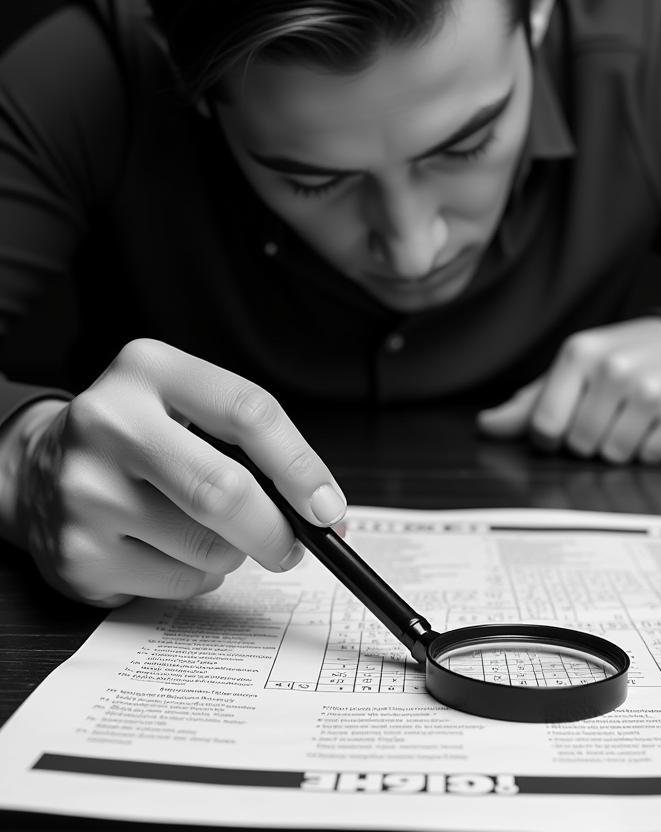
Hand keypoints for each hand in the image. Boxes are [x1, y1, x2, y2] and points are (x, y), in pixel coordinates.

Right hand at [9, 339, 346, 606]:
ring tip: (209, 532)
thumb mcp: (183, 404)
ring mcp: (86, 492)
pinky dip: (197, 576)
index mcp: (149, 371)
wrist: (38, 467)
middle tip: (293, 544)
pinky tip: (169, 549)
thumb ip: (247, 439)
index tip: (328, 505)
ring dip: (232, 553)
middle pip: (223, 491)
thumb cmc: (137, 435)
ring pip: (206, 548)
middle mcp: (109, 424)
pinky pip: (176, 583)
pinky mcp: (78, 553)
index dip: (300, 465)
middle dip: (274, 530)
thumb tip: (319, 505)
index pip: (248, 411)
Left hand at [476, 318, 660, 463]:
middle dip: (587, 440)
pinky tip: (653, 423)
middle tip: (604, 415)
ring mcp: (651, 391)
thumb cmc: (621, 359)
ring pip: (614, 456)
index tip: (562, 423)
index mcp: (579, 353)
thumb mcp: (574, 369)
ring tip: (629, 417)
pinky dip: (650, 450)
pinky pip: (649, 458)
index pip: (545, 424)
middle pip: (579, 445)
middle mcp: (615, 369)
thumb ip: (529, 402)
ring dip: (619, 447)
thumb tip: (487, 426)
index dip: (549, 436)